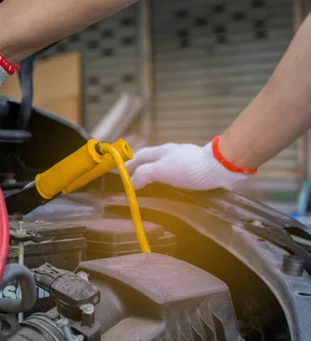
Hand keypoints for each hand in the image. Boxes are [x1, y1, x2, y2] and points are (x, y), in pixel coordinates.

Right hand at [125, 142, 248, 190]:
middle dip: (142, 169)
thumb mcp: (161, 170)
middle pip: (152, 160)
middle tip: (134, 182)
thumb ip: (144, 174)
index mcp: (162, 151)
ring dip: (156, 175)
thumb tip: (132, 181)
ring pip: (165, 167)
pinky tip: (171, 189)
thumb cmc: (188, 168)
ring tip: (151, 187)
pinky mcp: (196, 169)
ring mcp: (185, 161)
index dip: (129, 164)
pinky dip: (169, 181)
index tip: (121, 173)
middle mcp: (172, 153)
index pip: (140, 155)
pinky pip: (177, 174)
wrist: (220, 167)